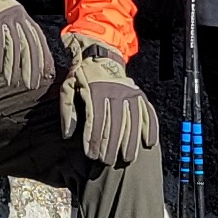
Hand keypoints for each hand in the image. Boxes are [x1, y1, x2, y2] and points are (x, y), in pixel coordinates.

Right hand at [0, 0, 52, 94]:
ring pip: (13, 47)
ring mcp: (4, 17)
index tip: (46, 73)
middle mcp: (16, 15)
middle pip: (28, 45)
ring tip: (12, 82)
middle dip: (31, 67)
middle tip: (31, 84)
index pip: (38, 38)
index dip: (43, 56)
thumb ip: (14, 28)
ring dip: (13, 68)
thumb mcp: (5, 13)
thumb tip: (22, 51)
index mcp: (22, 14)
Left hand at [61, 35, 154, 164]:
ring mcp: (130, 93)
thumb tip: (67, 134)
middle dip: (111, 145)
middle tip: (107, 162)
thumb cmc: (82, 76)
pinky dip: (150, 128)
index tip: (91, 155)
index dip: (93, 140)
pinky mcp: (139, 95)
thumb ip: (67, 110)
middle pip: (115, 124)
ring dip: (130, 142)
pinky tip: (149, 143)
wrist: (101, 56)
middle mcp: (115, 92)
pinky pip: (148, 113)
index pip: (95, 121)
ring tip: (127, 159)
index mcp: (95, 90)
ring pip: (132, 122)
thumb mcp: (68, 87)